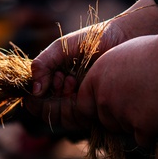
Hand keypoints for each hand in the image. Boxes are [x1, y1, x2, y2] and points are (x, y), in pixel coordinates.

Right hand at [24, 0, 157, 120]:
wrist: (123, 38)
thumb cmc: (91, 40)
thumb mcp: (61, 48)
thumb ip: (43, 63)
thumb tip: (34, 91)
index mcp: (56, 84)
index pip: (38, 104)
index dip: (37, 99)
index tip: (44, 84)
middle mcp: (68, 97)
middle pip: (51, 115)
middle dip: (51, 100)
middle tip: (62, 79)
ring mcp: (84, 104)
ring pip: (65, 120)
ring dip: (63, 102)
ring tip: (71, 80)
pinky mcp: (99, 109)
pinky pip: (83, 119)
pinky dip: (76, 105)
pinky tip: (80, 85)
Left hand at [75, 33, 157, 147]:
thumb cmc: (154, 52)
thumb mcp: (121, 56)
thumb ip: (110, 76)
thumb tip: (110, 87)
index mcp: (96, 79)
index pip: (84, 105)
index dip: (97, 109)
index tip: (110, 108)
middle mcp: (104, 99)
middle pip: (106, 122)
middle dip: (121, 119)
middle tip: (141, 104)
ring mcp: (121, 114)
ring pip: (125, 130)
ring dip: (138, 124)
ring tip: (155, 103)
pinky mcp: (141, 127)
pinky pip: (144, 140)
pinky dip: (153, 133)